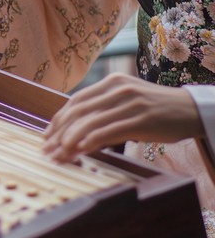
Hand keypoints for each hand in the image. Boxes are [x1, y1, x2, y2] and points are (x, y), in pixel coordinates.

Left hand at [42, 73, 202, 162]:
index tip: (47, 136)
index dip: (58, 119)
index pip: (76, 100)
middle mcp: (118, 89)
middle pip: (79, 111)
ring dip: (71, 140)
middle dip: (59, 132)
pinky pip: (110, 130)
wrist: (189, 109)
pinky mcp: (142, 119)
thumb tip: (76, 135)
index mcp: (111, 82)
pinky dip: (92, 140)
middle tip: (48, 150)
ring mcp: (130, 103)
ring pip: (91, 122)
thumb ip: (103, 112)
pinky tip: (81, 150)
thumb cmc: (154, 108)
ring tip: (60, 154)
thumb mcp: (126, 102)